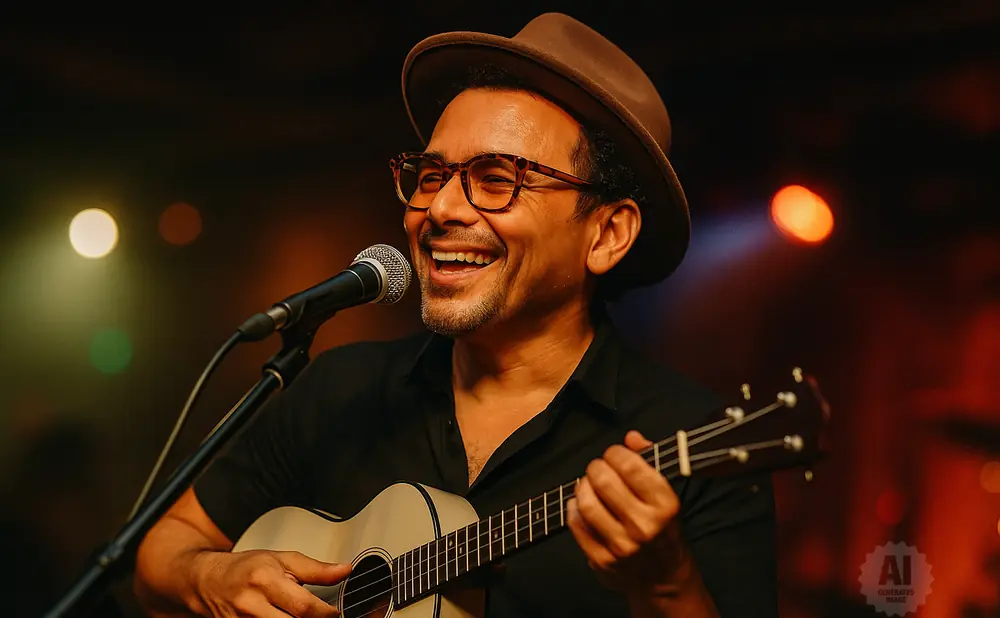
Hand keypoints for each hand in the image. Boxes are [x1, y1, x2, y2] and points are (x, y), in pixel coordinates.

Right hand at [191, 549, 350, 616]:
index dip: (326, 613)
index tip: (336, 612)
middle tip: (322, 615)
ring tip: (302, 615)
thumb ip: (316, 569)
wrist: (210, 580)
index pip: (303, 606)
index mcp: (265, 581)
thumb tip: (345, 570)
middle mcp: (251, 605)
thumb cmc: (247, 568)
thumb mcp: (283, 559)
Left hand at [567, 430, 692, 595]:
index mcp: (665, 505)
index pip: (631, 466)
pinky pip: (577, 525)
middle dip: (596, 468)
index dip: (616, 453)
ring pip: (587, 503)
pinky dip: (574, 509)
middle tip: (597, 469)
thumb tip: (631, 438)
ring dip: (582, 487)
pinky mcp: (603, 561)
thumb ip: (650, 461)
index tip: (614, 454)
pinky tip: (579, 504)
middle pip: (605, 481)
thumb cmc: (664, 530)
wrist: (664, 579)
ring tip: (587, 484)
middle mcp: (645, 526)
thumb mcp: (666, 496)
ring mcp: (622, 546)